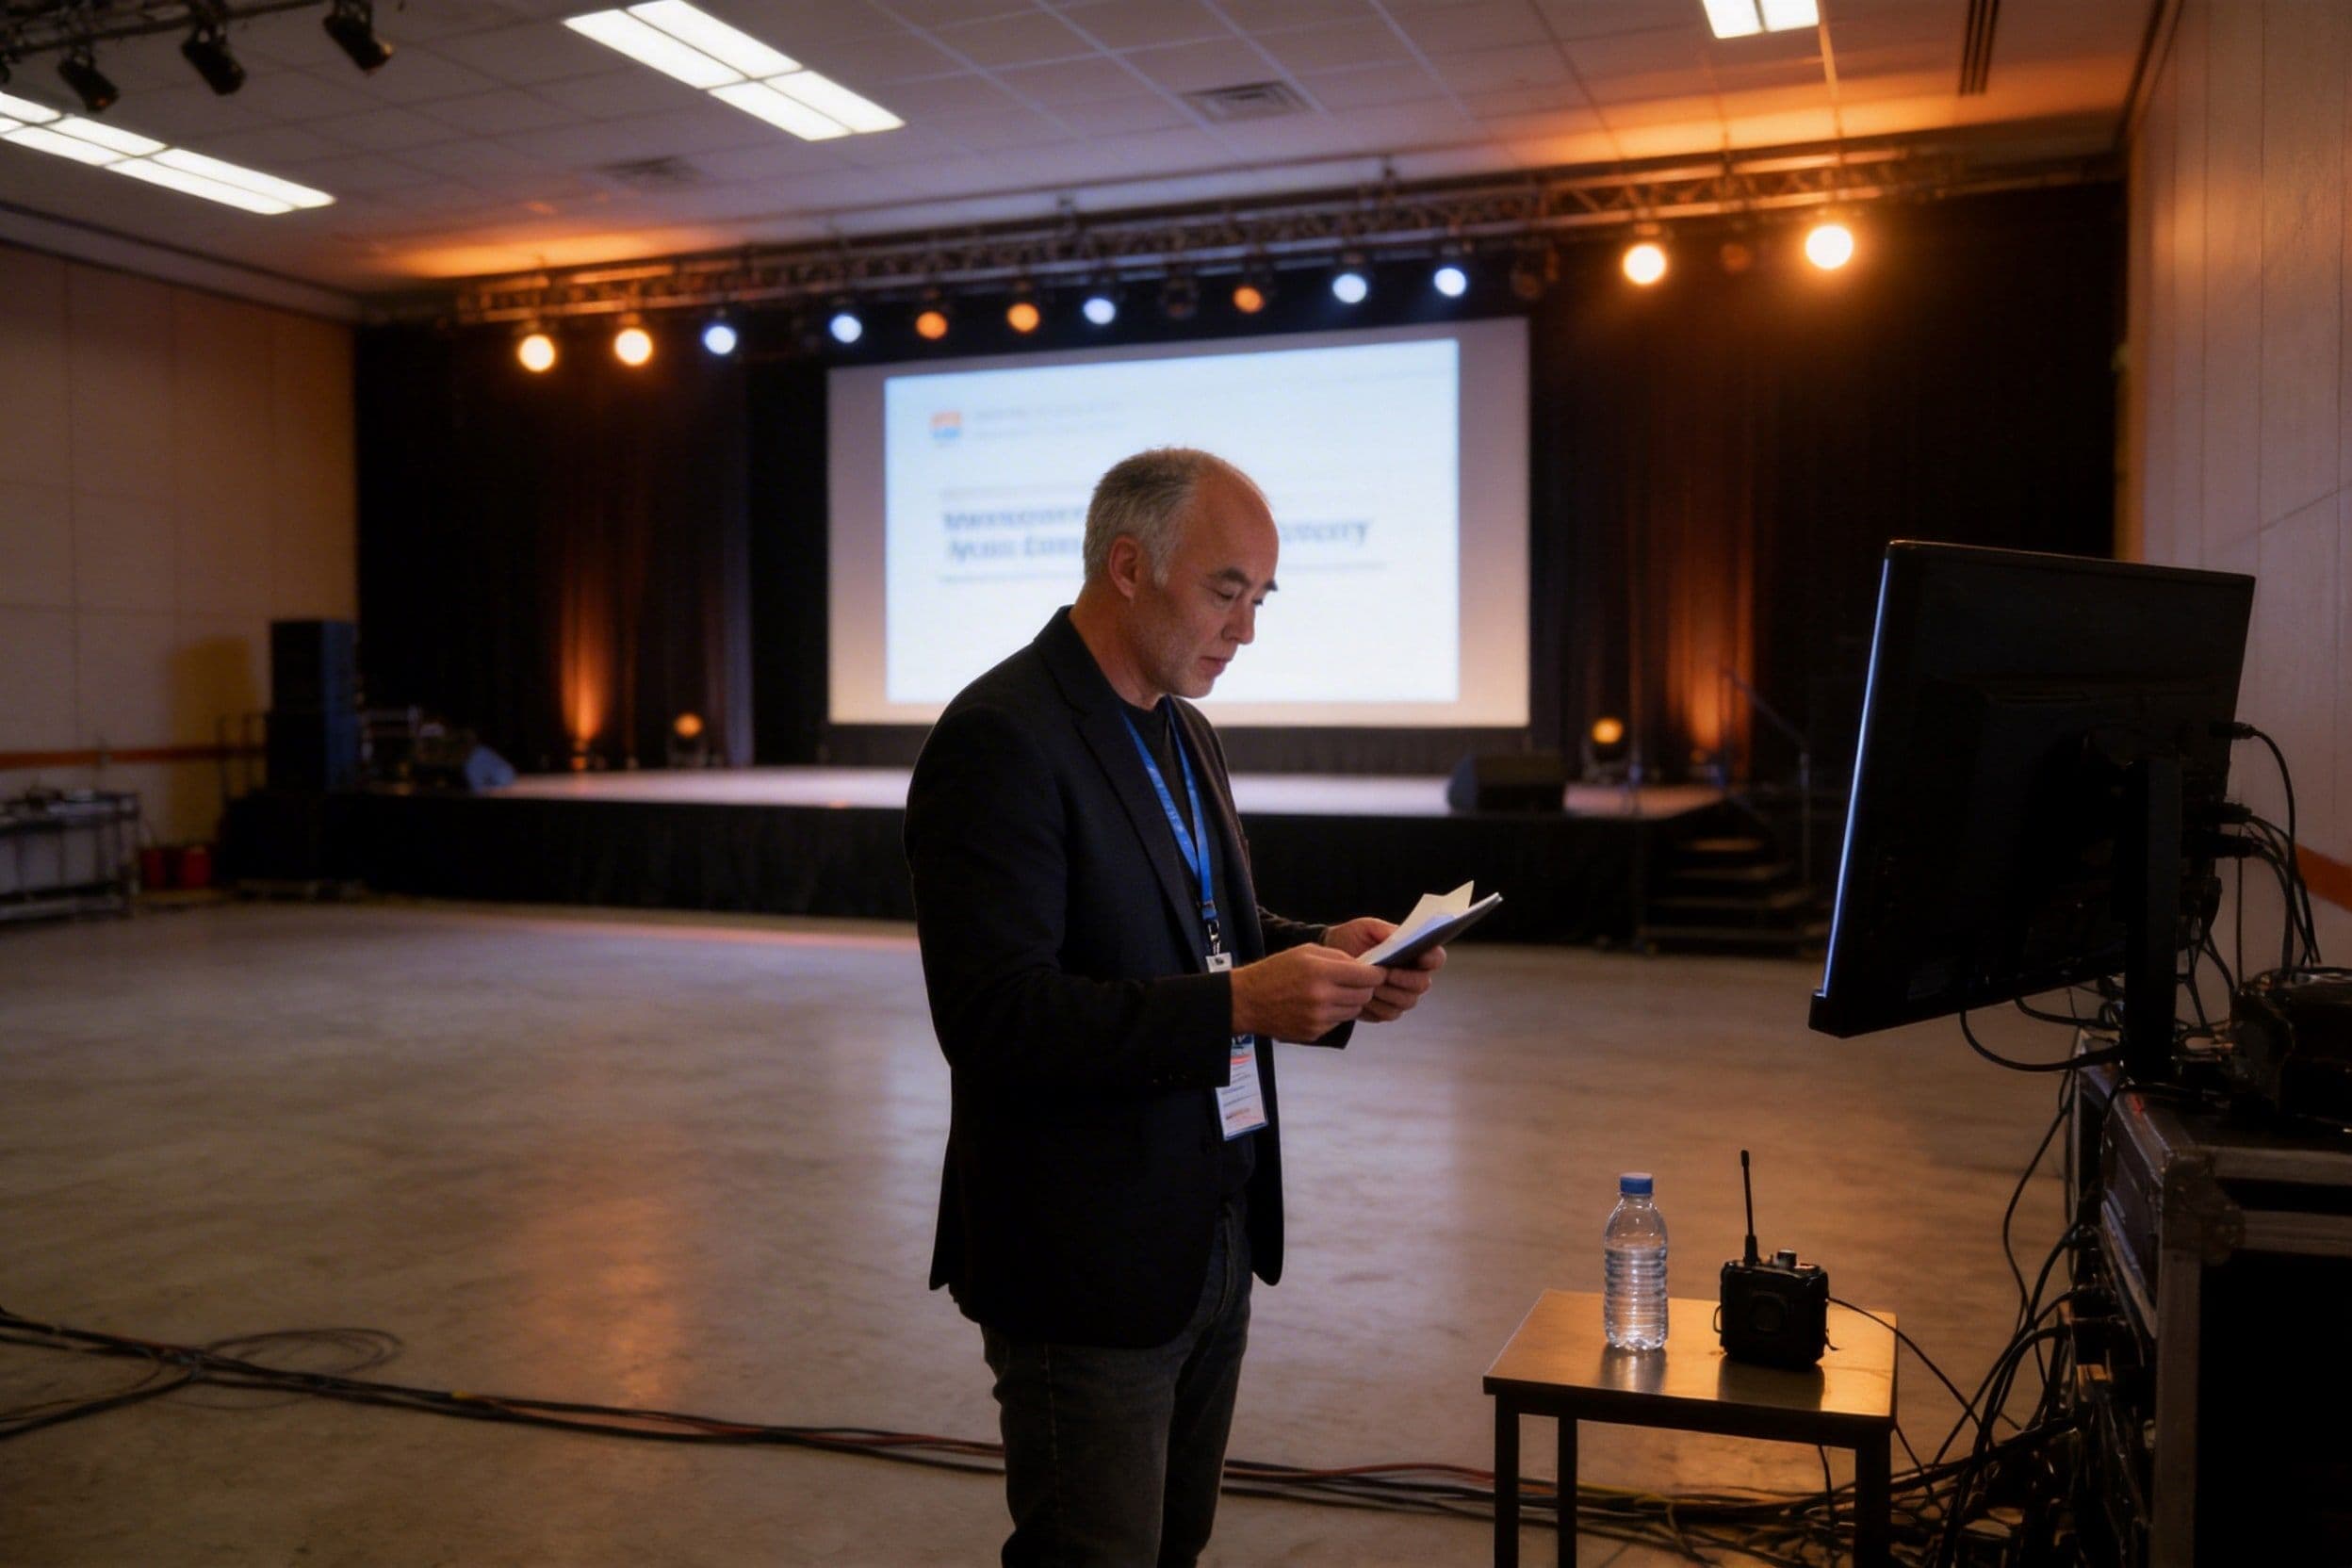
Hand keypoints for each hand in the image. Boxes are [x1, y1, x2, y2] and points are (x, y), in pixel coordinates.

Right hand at [1229, 943, 1384, 1041]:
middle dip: (1366, 987)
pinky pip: (1338, 1022)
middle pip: (1365, 996)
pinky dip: (1336, 1013)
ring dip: (1351, 1001)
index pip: (1367, 977)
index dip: (1376, 974)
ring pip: (1354, 1010)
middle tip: (1356, 981)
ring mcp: (1319, 1019)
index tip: (1376, 972)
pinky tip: (1320, 1005)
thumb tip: (1364, 967)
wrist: (1248, 1001)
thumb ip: (1338, 958)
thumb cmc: (1276, 971)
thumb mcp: (1307, 952)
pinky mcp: (1315, 1032)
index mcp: (1321, 973)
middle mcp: (1323, 998)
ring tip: (1336, 992)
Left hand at [1321, 916, 1445, 1023]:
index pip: (1436, 958)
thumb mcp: (1365, 927)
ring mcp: (1402, 996)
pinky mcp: (1388, 1010)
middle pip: (1423, 984)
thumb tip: (1401, 938)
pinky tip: (1362, 995)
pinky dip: (1375, 1006)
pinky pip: (1389, 1013)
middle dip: (1403, 979)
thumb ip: (1385, 930)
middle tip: (1384, 973)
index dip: (1431, 958)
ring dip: (1387, 993)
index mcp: (1415, 953)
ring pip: (1407, 1001)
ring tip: (1369, 984)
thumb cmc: (1352, 939)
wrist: (1331, 962)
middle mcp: (1414, 976)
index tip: (1418, 956)